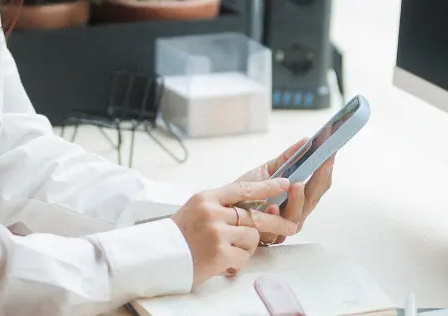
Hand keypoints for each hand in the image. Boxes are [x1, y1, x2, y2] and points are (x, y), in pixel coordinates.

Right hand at [170, 179, 298, 285]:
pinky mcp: (219, 253)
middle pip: (255, 214)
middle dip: (276, 221)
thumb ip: (220, 206)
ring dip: (246, 247)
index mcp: (206, 198)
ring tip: (230, 252)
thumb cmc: (177, 236)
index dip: (266, 186)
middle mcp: (212, 212)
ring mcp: (216, 232)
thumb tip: (251, 209)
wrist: (156, 257)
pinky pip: (245, 257)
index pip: (242, 188)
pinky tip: (224, 264)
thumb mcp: (195, 210)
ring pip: (252, 236)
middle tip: (290, 226)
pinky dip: (239, 263)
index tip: (284, 183)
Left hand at [235, 138, 335, 245]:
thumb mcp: (268, 171)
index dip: (326, 169)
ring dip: (297, 201)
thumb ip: (288, 158)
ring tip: (295, 185)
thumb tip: (307, 140)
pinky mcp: (268, 236)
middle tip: (320, 165)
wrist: (224, 208)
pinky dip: (274, 216)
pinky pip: (275, 230)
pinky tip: (272, 206)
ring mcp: (282, 226)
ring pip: (297, 216)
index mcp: (297, 197)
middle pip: (313, 199)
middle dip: (317, 181)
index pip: (319, 184)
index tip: (330, 153)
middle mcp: (294, 213)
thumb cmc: (246, 191)